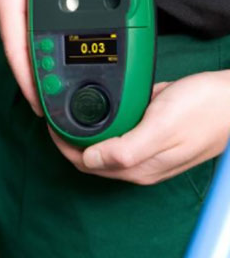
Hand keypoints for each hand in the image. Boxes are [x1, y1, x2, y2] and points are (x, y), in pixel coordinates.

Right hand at [0, 0, 126, 114]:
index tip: (41, 105)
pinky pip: (20, 25)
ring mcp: (2, 1)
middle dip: (37, 79)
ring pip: (19, 41)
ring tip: (58, 76)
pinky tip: (48, 39)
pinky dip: (34, 39)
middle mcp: (3, 5)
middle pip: (19, 53)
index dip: (29, 82)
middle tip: (60, 96)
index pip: (17, 51)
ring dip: (36, 60)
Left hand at [49, 71, 229, 183]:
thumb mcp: (162, 128)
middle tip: (56, 115)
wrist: (227, 98)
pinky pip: (115, 134)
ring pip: (101, 146)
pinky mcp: (146, 134)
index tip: (53, 124)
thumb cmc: (201, 111)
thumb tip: (89, 159)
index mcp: (138, 166)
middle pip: (90, 157)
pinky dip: (99, 125)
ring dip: (82, 133)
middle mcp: (137, 162)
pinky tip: (94, 111)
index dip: (65, 146)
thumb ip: (126, 149)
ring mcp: (142, 149)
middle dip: (68, 140)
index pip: (87, 164)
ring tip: (68, 111)